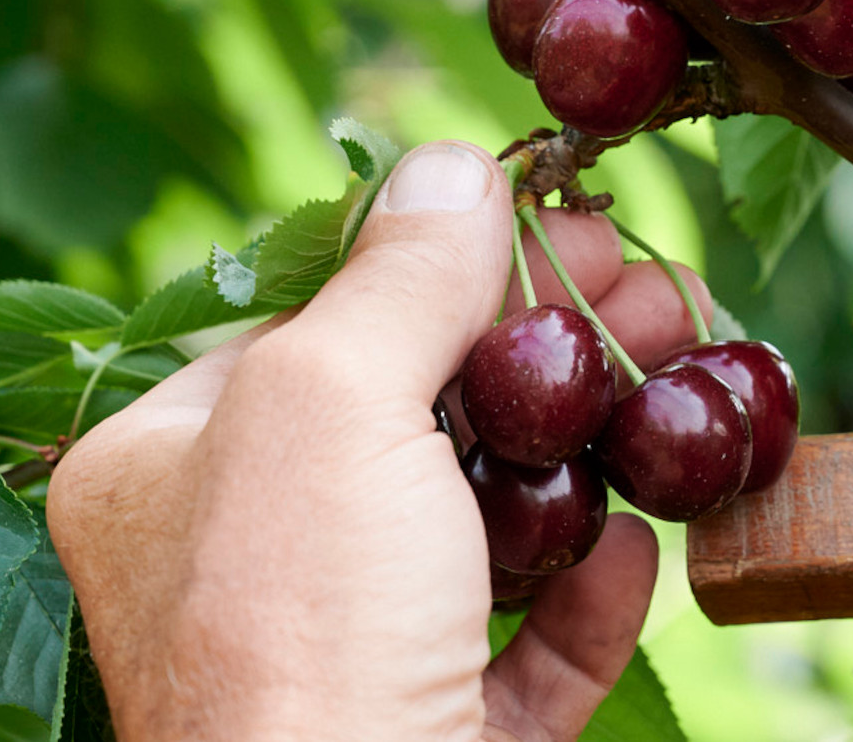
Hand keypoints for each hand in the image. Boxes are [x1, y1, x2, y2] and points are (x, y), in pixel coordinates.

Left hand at [47, 142, 710, 740]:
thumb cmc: (300, 632)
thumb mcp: (332, 406)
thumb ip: (398, 278)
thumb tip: (450, 167)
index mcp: (166, 471)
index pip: (308, 322)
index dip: (438, 258)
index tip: (552, 218)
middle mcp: (243, 562)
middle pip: (415, 410)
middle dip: (545, 344)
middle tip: (654, 286)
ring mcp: (343, 657)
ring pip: (483, 520)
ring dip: (589, 449)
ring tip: (685, 374)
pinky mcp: (438, 734)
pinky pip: (526, 640)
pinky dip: (591, 585)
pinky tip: (639, 540)